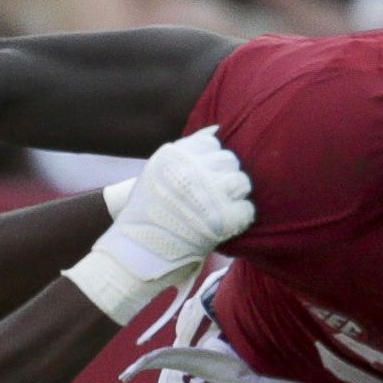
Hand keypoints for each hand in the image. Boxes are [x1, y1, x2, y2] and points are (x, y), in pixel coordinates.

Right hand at [64, 126, 253, 324]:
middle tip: (213, 195)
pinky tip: (226, 224)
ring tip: (221, 208)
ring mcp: (208, 195)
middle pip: (230, 160)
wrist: (135, 253)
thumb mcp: (156, 172)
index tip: (203, 176)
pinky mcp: (221, 220)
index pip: (212, 144)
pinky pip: (247, 209)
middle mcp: (192, 171)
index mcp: (175, 156)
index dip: (210, 160)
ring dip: (235, 195)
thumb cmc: (145, 213)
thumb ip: (184, 152)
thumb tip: (216, 130)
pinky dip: (240, 217)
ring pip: (242, 182)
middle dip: (224, 176)